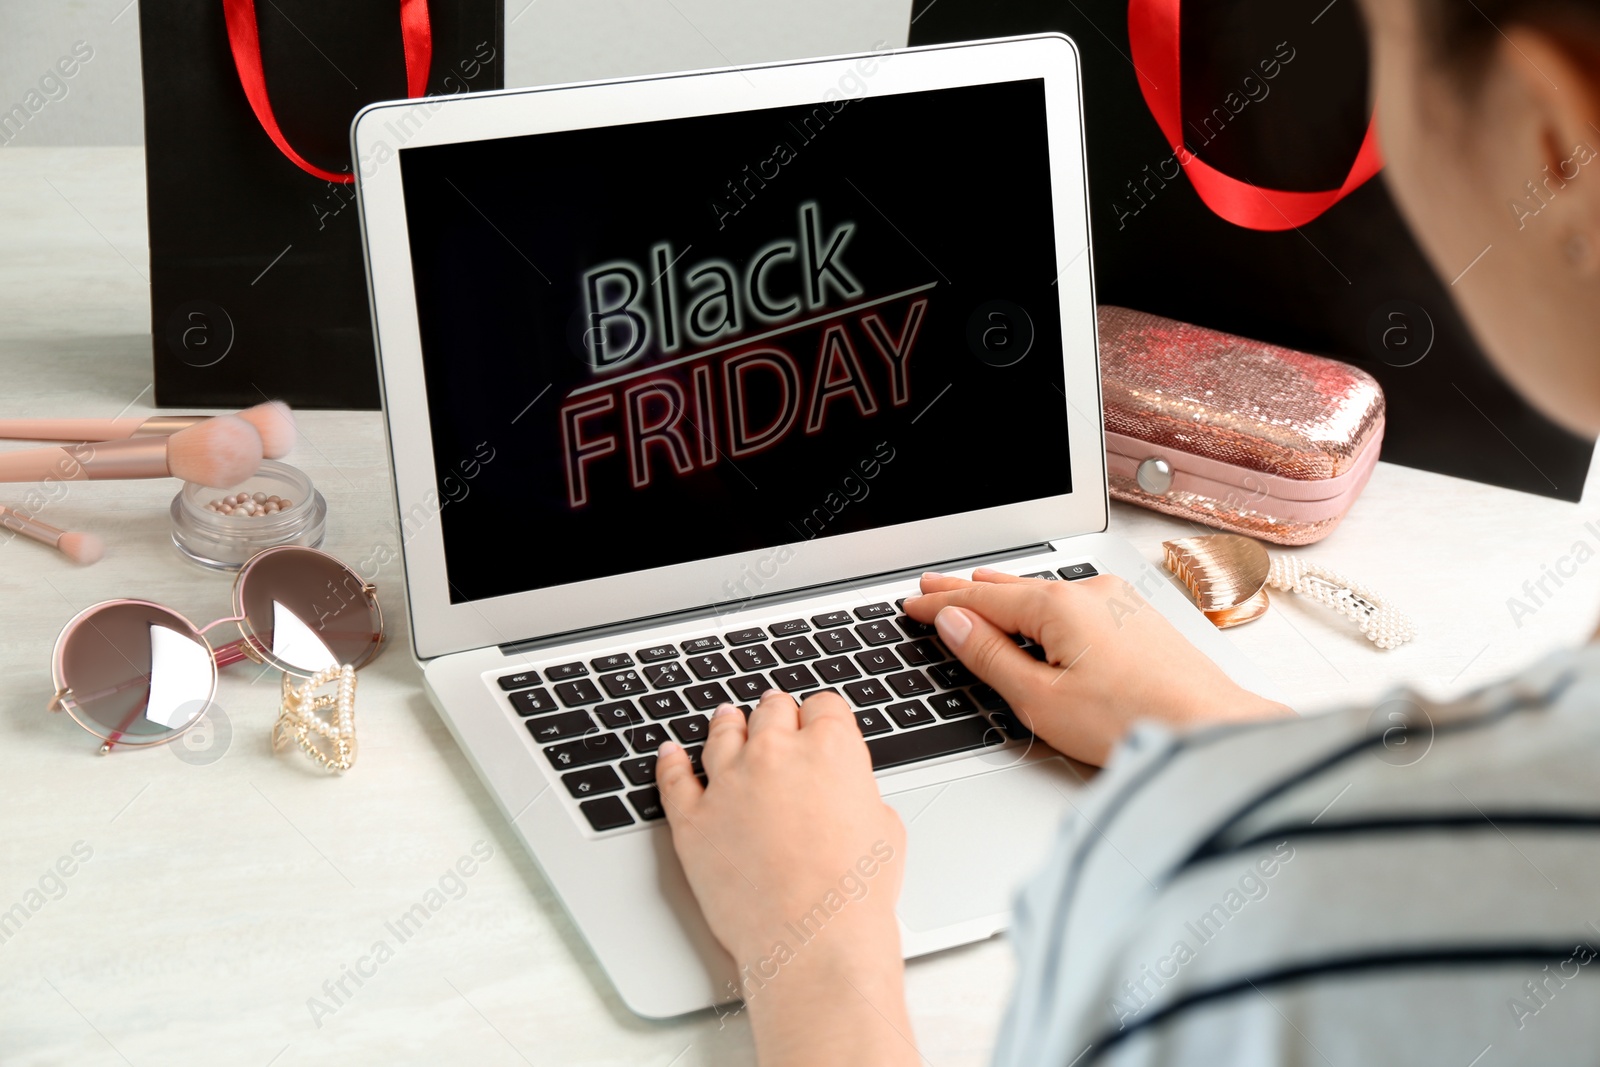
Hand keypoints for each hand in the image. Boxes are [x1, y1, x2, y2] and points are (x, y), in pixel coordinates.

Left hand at [657, 690, 916, 1066]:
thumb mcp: (884, 828)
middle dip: (778, 714)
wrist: (813, 940)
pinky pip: (674, 778)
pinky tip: (671, 754)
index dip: (824, 717)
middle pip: (772, 710)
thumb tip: (845, 792)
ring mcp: (728, 784)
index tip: (819, 723)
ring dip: (728, 723)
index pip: (824, 707)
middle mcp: (774, 754)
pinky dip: (671, 762)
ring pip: (723, 734)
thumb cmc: (855, 895)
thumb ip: (859, 792)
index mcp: (830, 749)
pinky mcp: (693, 819)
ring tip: (727, 719)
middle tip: (778, 719)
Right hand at [904, 569, 1290, 764]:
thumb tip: (956, 626)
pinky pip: (1073, 602)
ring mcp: (1118, 602)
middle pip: (1011, 588)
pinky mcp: (1138, 620)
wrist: (1212, 730)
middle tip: (931, 586)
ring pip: (1044, 593)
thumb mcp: (1040, 699)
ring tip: (975, 589)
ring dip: (1005, 593)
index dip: (940, 604)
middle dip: (967, 590)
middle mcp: (1090, 593)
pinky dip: (1041, 604)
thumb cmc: (1133, 722)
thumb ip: (992, 658)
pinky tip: (1037, 610)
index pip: (980, 600)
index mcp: (1058, 606)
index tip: (911, 604)